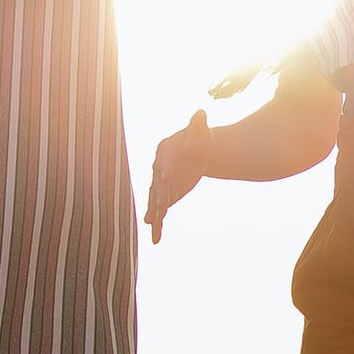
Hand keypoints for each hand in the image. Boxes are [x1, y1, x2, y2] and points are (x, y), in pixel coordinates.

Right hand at [145, 109, 212, 242]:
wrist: (195, 151)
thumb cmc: (198, 139)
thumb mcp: (200, 132)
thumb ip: (198, 124)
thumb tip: (201, 113)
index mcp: (165, 152)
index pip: (164, 161)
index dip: (165, 169)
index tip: (166, 177)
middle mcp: (159, 169)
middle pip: (157, 183)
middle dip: (158, 194)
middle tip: (159, 205)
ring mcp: (161, 184)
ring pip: (155, 200)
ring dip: (154, 212)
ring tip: (152, 225)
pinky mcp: (165, 196)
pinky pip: (160, 212)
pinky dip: (157, 225)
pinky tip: (155, 240)